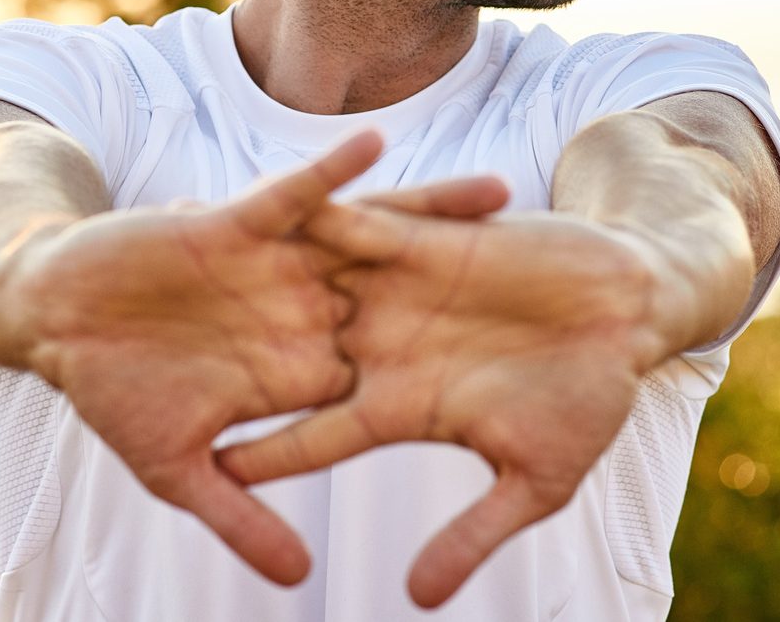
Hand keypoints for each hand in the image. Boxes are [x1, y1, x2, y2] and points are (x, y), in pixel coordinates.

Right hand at [10, 131, 501, 585]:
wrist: (55, 317)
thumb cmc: (111, 392)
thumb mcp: (178, 469)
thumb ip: (241, 515)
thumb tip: (297, 583)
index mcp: (297, 370)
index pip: (390, 374)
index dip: (457, 373)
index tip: (533, 377)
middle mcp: (301, 312)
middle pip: (406, 295)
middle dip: (474, 286)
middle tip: (557, 277)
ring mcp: (275, 267)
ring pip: (369, 238)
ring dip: (430, 215)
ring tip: (503, 196)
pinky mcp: (237, 226)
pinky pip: (298, 195)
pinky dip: (335, 172)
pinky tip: (379, 147)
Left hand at [217, 200, 667, 607]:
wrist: (629, 315)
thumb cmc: (589, 400)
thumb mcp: (534, 480)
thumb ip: (473, 533)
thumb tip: (419, 600)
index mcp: (401, 407)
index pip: (311, 436)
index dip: (260, 454)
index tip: (201, 472)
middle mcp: (384, 347)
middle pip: (285, 355)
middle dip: (223, 355)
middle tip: (149, 359)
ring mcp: (398, 292)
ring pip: (305, 281)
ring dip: (248, 271)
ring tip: (177, 258)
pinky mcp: (424, 238)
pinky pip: (356, 219)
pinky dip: (316, 205)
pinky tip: (257, 198)